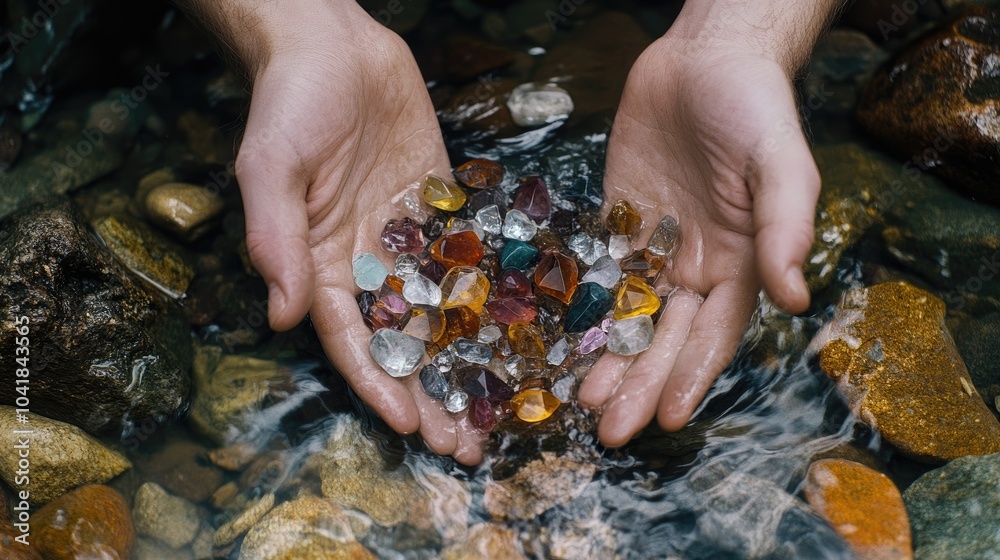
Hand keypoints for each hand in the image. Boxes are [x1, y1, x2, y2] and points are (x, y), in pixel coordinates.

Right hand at [234, 6, 483, 463]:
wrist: (333, 44)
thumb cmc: (290, 102)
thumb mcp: (271, 167)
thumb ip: (276, 238)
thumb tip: (278, 315)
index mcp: (322, 261)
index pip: (352, 338)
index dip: (378, 384)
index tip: (411, 425)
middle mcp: (368, 259)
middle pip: (403, 340)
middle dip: (432, 393)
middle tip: (466, 441)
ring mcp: (407, 236)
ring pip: (441, 312)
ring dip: (466, 361)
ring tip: (497, 408)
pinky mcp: (440, 206)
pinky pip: (467, 259)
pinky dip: (490, 299)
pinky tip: (520, 334)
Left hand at [578, 35, 820, 445]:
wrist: (703, 59)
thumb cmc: (754, 107)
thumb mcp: (781, 164)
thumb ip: (785, 229)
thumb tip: (796, 299)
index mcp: (740, 264)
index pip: (714, 335)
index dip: (692, 376)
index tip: (669, 418)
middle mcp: (695, 267)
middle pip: (664, 338)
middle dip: (640, 385)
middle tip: (610, 430)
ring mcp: (653, 248)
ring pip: (627, 318)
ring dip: (608, 362)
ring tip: (582, 403)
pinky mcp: (617, 224)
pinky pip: (597, 278)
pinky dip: (582, 314)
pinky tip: (562, 345)